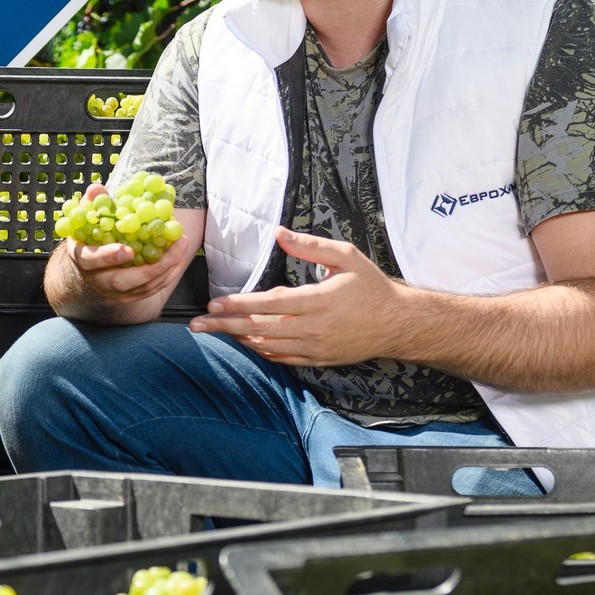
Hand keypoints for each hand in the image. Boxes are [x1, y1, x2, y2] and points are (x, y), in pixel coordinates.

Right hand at [62, 183, 191, 304]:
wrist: (89, 267)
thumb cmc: (91, 237)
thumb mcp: (87, 219)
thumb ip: (94, 204)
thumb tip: (96, 188)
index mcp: (83, 259)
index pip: (93, 261)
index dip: (110, 256)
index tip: (128, 249)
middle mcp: (97, 280)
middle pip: (121, 281)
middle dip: (150, 268)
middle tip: (171, 250)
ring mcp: (114, 292)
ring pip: (141, 287)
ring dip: (165, 269)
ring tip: (181, 246)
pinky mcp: (130, 296)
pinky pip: (151, 290)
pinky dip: (168, 275)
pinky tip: (179, 257)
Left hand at [191, 226, 402, 365]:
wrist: (397, 323)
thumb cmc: (371, 287)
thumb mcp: (346, 257)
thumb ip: (311, 246)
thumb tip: (280, 234)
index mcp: (318, 301)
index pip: (268, 304)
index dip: (238, 305)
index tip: (214, 303)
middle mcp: (313, 328)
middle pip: (259, 329)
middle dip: (224, 326)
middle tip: (197, 324)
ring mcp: (315, 347)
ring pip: (266, 346)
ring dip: (238, 338)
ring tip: (215, 330)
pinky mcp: (318, 359)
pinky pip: (281, 358)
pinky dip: (260, 350)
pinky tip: (245, 342)